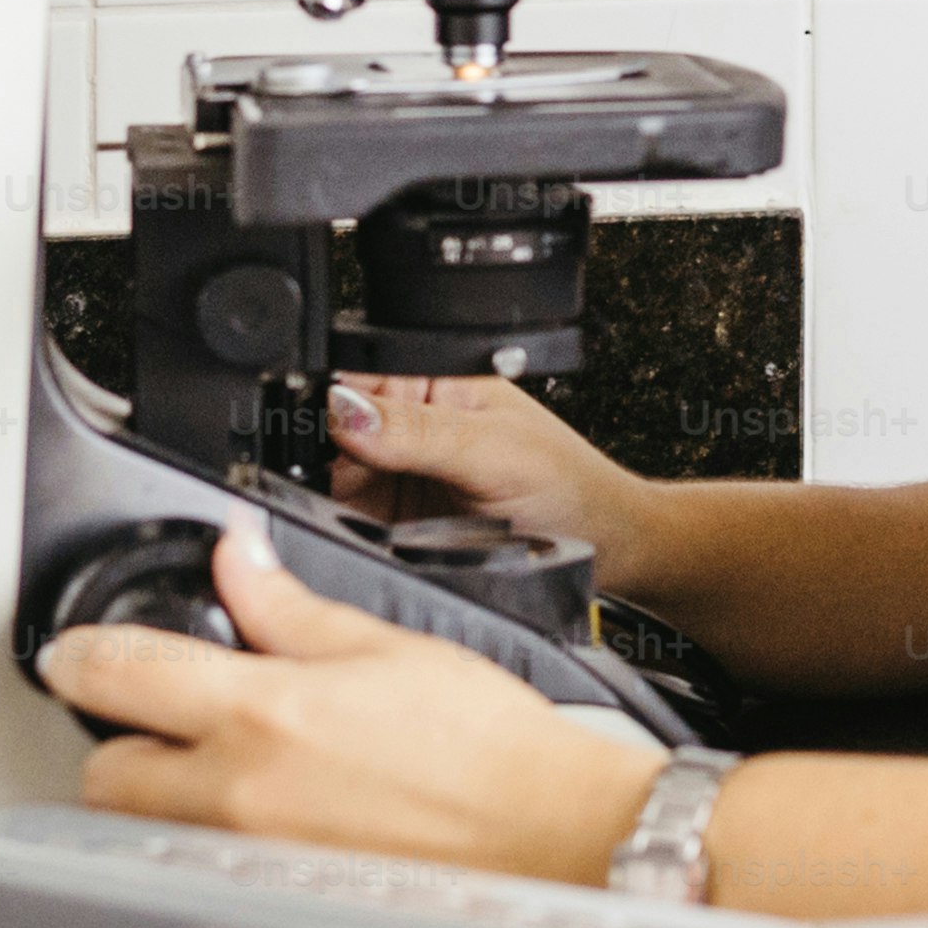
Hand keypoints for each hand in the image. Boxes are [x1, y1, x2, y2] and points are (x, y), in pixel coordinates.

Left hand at [48, 517, 662, 885]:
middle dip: (118, 745)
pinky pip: (204, 869)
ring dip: (157, 800)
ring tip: (214, 771)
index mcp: (263, 714)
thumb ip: (289, 608)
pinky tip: (263, 819)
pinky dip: (208, 844)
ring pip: (148, 834)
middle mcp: (242, 796)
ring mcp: (254, 859)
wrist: (550, 834)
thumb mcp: (384, 646)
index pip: (122, 676)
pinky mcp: (277, 901)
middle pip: (107, 779)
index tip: (72, 651)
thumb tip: (236, 560)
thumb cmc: (489, 748)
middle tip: (155, 719)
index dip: (80, 656)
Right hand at [322, 372, 658, 588]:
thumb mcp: (493, 452)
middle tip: (355, 481)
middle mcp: (408, 424)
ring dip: (338, 498)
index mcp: (431, 381)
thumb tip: (345, 409)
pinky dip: (349, 530)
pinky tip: (376, 533)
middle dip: (328, 457)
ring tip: (379, 510)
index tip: (325, 438)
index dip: (329, 405)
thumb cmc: (570, 485)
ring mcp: (399, 475)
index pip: (354, 379)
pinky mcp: (395, 523)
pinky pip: (350, 522)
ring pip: (333, 481)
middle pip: (331, 432)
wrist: (601, 549)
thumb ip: (417, 431)